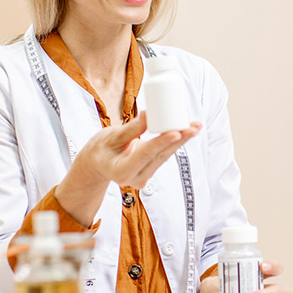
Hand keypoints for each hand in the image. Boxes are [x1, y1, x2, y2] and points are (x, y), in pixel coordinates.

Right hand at [56, 112, 200, 224]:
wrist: (97, 165)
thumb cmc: (101, 150)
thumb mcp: (111, 137)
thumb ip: (132, 129)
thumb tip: (149, 114)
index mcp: (121, 171)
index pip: (145, 154)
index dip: (161, 143)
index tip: (176, 133)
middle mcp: (135, 178)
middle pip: (161, 156)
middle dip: (179, 140)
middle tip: (193, 127)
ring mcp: (144, 178)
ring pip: (165, 156)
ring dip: (181, 141)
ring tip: (195, 126)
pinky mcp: (150, 172)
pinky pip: (164, 156)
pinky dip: (174, 143)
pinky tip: (187, 132)